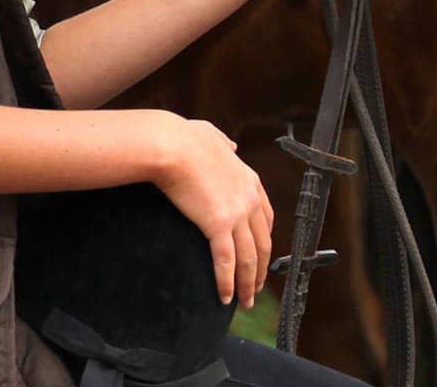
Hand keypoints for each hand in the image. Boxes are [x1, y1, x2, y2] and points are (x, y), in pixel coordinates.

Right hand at [146, 113, 273, 305]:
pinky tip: (225, 297)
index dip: (265, 240)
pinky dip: (227, 282)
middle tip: (256, 287)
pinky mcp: (218, 225)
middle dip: (261, 269)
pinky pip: (227, 261)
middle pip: (263, 243)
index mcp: (249, 180)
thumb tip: (231, 147)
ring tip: (245, 300)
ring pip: (249, 258)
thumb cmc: (183, 137)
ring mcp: (237, 214)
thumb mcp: (211, 135)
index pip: (267, 217)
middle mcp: (250, 199)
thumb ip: (224, 143)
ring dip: (248, 283)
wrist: (170, 144)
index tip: (261, 255)